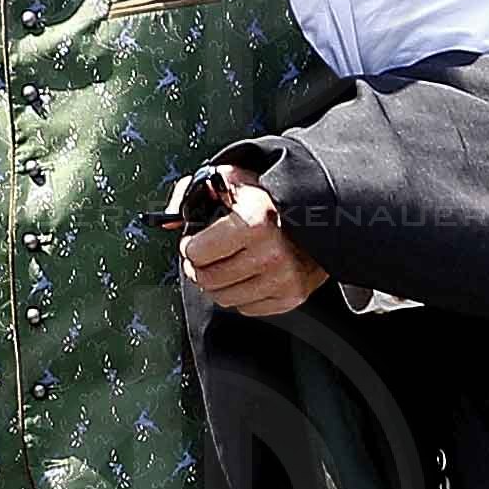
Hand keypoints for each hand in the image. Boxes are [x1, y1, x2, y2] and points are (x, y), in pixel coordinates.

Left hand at [181, 175, 326, 317]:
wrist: (322, 213)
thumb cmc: (270, 195)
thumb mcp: (231, 180)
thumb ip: (192, 193)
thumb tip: (167, 221)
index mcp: (254, 221)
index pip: (195, 253)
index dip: (191, 245)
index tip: (197, 240)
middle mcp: (271, 253)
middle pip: (206, 279)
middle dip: (200, 267)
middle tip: (207, 255)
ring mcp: (283, 278)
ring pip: (223, 298)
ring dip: (219, 282)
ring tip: (229, 262)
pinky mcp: (293, 296)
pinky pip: (247, 308)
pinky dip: (242, 293)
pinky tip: (250, 273)